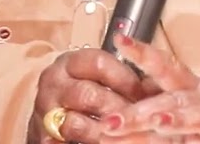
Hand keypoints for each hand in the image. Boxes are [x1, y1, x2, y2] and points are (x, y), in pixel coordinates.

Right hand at [28, 47, 159, 143]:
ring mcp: (45, 111)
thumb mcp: (98, 77)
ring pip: (75, 123)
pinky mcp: (43, 136)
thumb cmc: (83, 92)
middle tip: (140, 119)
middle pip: (87, 94)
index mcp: (70, 63)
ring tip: (123, 135)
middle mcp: (53, 83)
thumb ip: (122, 78)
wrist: (51, 116)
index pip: (99, 63)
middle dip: (117, 108)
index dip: (125, 78)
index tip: (146, 91)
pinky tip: (106, 143)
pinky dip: (85, 143)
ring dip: (102, 131)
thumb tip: (156, 86)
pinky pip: (62, 142)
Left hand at [99, 35, 199, 142]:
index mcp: (192, 88)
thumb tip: (116, 108)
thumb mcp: (188, 107)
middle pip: (174, 98)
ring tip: (160, 123)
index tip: (119, 40)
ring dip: (182, 118)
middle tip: (114, 122)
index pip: (165, 66)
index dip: (143, 52)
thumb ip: (158, 105)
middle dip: (144, 110)